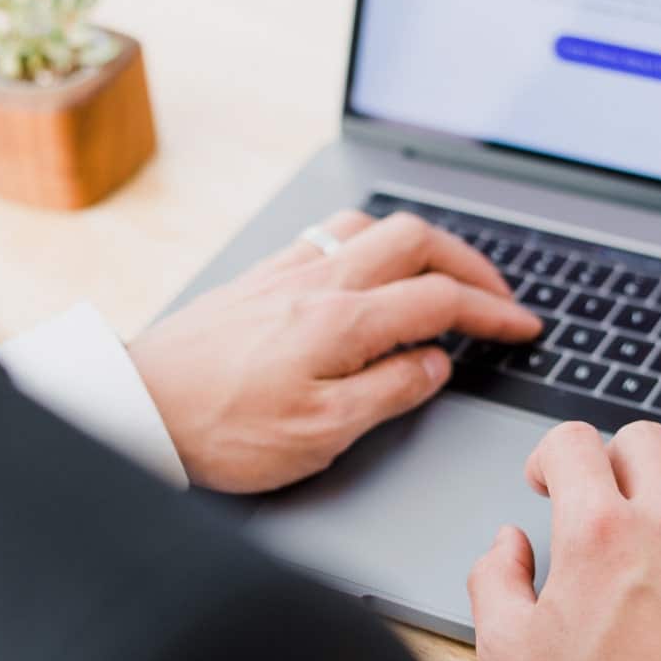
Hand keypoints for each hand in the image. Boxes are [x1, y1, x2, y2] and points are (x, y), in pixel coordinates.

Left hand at [129, 209, 539, 491]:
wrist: (137, 404)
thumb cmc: (221, 428)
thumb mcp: (320, 434)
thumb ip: (389, 392)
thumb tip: (435, 365)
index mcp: (343, 321)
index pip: (440, 300)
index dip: (493, 311)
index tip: (523, 327)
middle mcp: (318, 281)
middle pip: (415, 239)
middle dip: (469, 263)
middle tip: (495, 296)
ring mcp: (286, 271)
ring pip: (370, 227)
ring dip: (419, 244)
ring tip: (439, 276)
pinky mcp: (260, 277)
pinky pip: (329, 235)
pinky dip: (369, 244)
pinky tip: (365, 272)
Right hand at [469, 420, 660, 660]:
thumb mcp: (506, 651)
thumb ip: (494, 579)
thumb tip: (509, 543)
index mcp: (596, 533)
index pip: (573, 441)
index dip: (549, 455)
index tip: (546, 485)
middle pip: (640, 439)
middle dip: (608, 460)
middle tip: (597, 499)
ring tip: (655, 512)